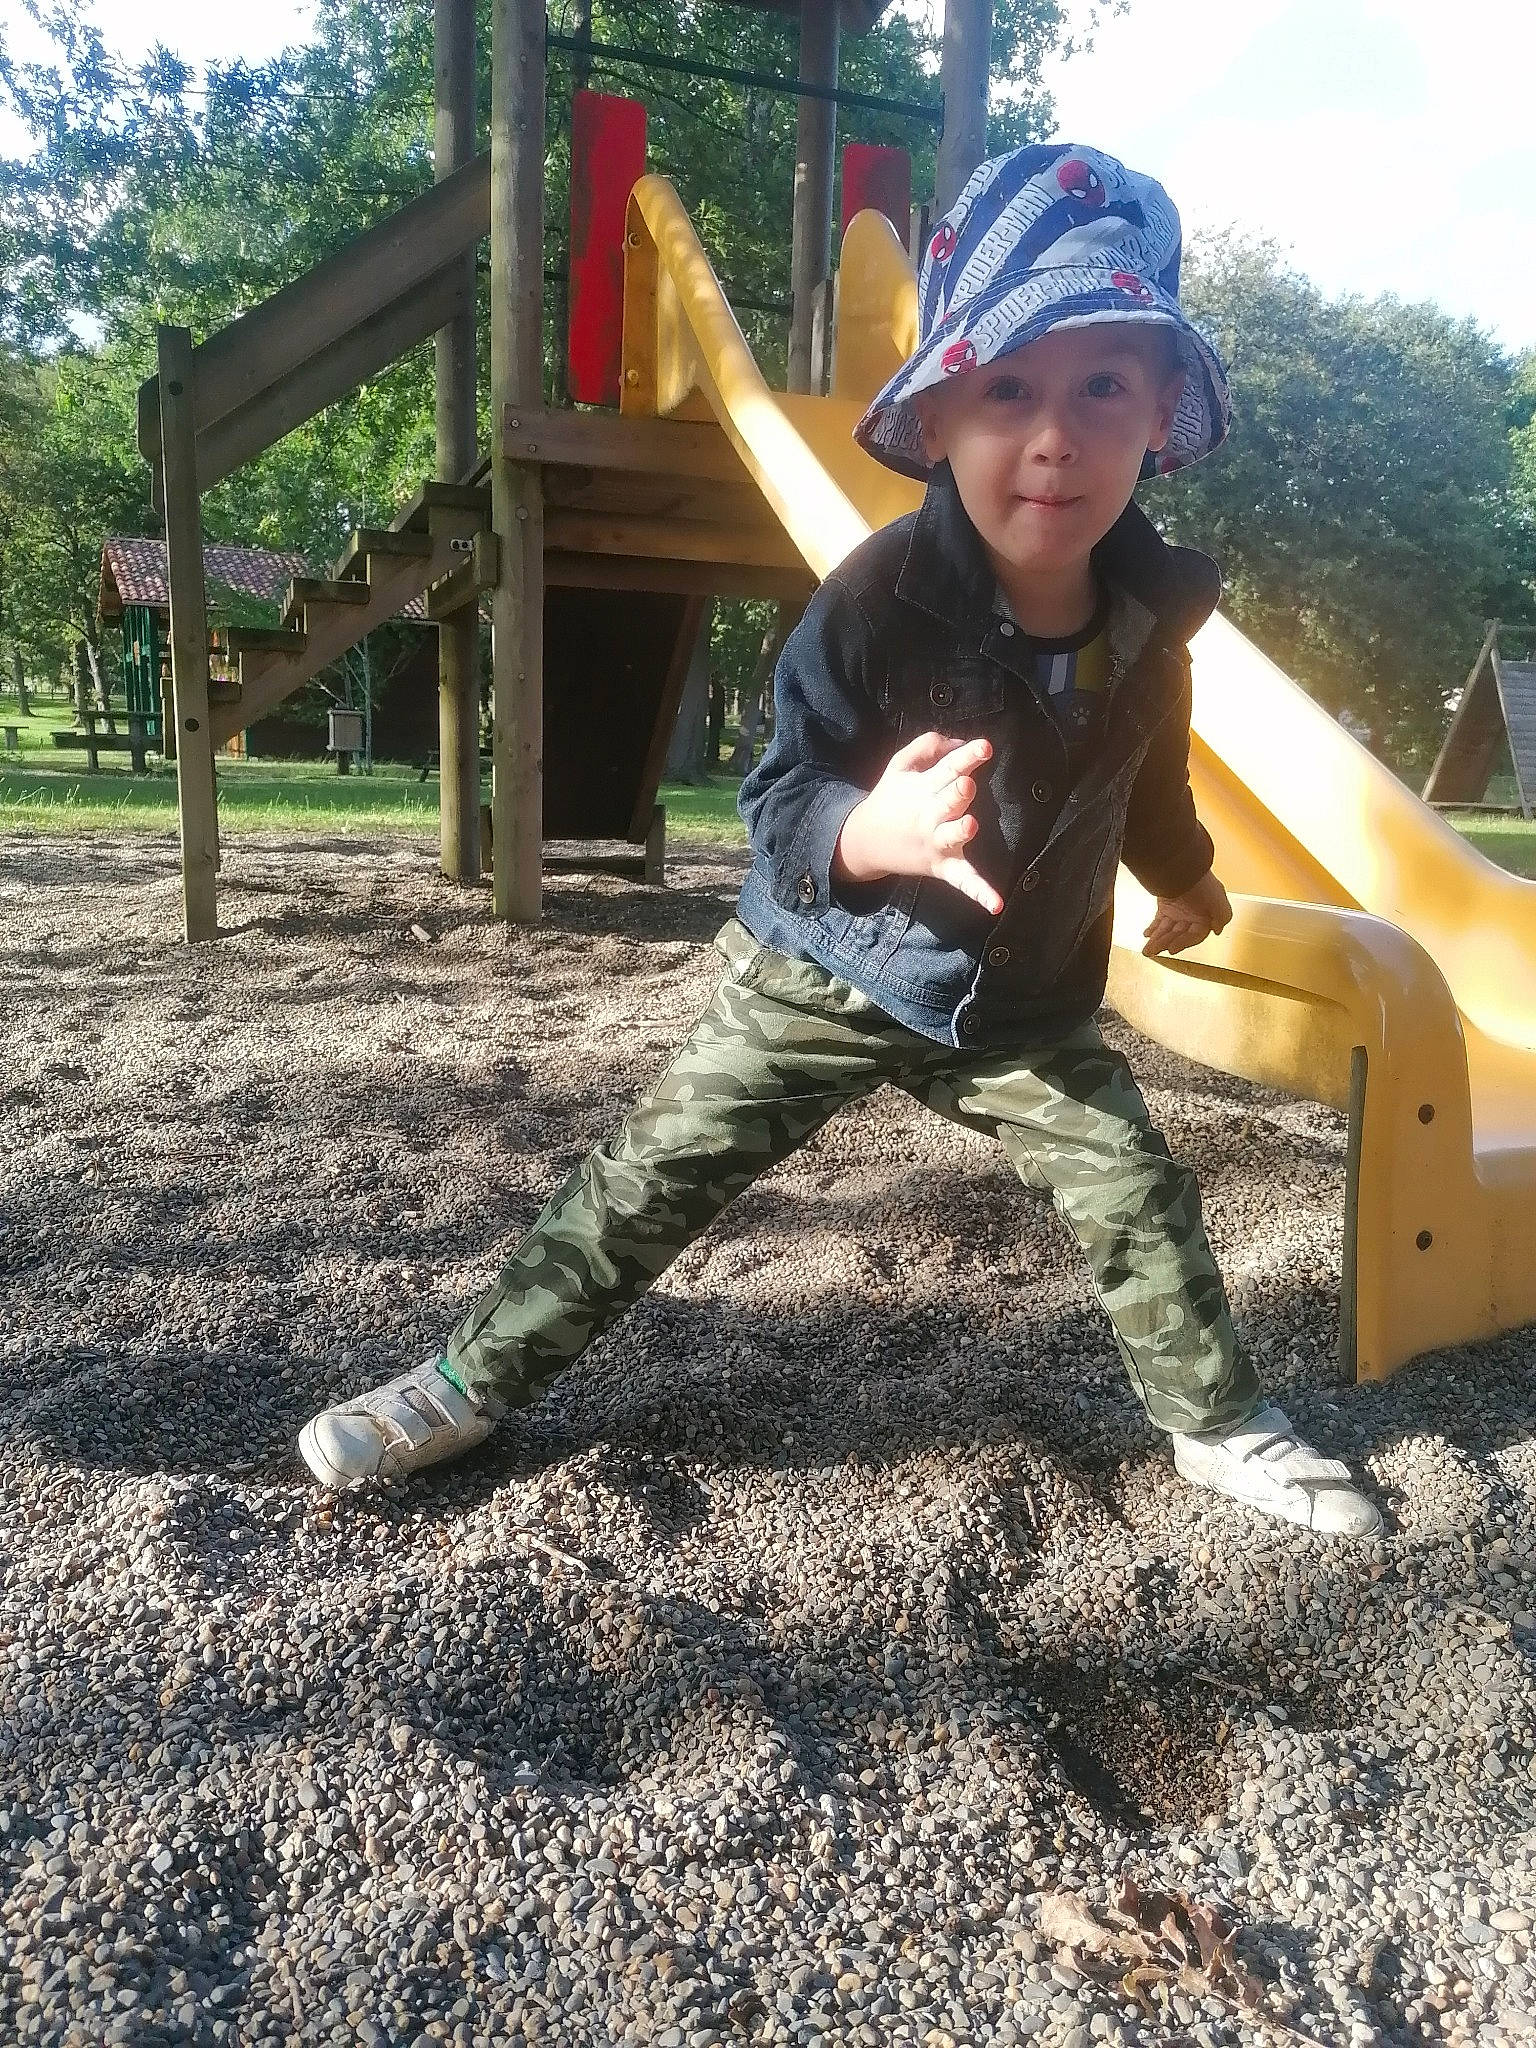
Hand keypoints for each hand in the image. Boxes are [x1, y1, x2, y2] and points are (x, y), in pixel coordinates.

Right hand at [834, 730, 1003, 915]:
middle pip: (948, 801)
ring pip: (951, 836)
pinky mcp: (943, 866)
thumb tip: (961, 741)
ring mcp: (937, 843)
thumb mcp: (900, 766)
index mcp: (923, 788)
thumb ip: (928, 746)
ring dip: (959, 831)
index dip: (967, 756)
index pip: (949, 768)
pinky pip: (963, 880)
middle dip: (957, 793)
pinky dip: (979, 892)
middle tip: (966, 784)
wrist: (865, 842)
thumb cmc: (890, 799)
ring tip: (969, 826)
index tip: (985, 747)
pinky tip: (996, 905)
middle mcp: (930, 815)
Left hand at [1142, 869, 1231, 956]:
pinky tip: (1147, 934)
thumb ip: (1223, 916)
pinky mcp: (1166, 906)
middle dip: (1166, 943)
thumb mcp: (1218, 899)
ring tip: (1148, 948)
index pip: (1196, 936)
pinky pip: (1159, 922)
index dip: (1184, 943)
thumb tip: (1218, 930)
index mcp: (1207, 915)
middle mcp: (1193, 915)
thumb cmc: (1200, 880)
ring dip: (1158, 940)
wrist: (1180, 865)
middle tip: (1155, 950)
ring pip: (1168, 930)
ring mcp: (1179, 911)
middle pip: (1179, 935)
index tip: (1173, 949)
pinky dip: (1153, 929)